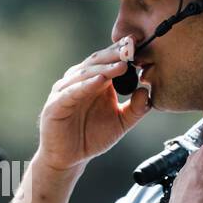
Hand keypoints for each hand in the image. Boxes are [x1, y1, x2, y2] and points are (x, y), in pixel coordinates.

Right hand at [35, 37, 150, 173]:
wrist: (69, 158)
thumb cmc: (91, 136)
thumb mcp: (120, 122)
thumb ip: (135, 108)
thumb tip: (146, 91)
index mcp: (94, 80)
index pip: (108, 59)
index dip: (122, 51)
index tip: (140, 44)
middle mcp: (79, 81)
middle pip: (97, 61)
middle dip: (115, 54)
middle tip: (132, 48)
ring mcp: (65, 91)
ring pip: (85, 73)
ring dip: (104, 67)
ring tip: (121, 64)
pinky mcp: (55, 105)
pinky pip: (72, 92)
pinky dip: (85, 85)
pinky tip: (99, 81)